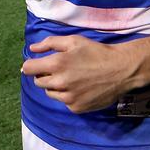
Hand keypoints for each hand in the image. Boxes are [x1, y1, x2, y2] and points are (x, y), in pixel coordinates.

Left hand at [21, 36, 139, 113]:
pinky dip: (68, 95)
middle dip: (44, 75)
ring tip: (72, 78)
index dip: (31, 65)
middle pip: (38, 82)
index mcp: (57, 64)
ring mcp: (68, 97)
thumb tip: (32, 48)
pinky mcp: (76, 107)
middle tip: (60, 69)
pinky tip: (81, 87)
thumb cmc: (96, 52)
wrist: (121, 70)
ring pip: (50, 93)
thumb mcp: (74, 41)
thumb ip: (50, 43)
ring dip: (56, 86)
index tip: (36, 64)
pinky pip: (64, 102)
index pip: (28, 69)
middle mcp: (60, 83)